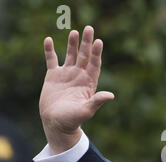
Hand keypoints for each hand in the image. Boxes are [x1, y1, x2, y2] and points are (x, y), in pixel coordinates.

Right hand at [39, 26, 113, 153]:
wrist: (56, 123)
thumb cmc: (73, 119)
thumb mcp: (86, 110)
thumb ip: (97, 101)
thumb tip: (111, 95)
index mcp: (89, 83)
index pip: (94, 64)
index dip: (96, 53)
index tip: (99, 42)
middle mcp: (79, 76)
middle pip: (84, 56)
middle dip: (87, 43)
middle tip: (89, 28)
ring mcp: (67, 75)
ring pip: (70, 55)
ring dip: (72, 44)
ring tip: (74, 32)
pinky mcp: (53, 76)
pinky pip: (51, 60)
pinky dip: (49, 51)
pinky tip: (48, 40)